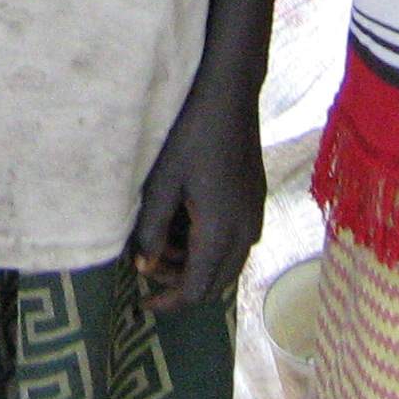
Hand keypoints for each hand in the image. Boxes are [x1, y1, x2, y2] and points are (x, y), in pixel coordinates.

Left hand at [130, 91, 263, 312]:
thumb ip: (150, 229)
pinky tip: (185, 219)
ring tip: (160, 236)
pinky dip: (209, 245)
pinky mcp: (256, 200)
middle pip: (215, 283)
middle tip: (147, 263)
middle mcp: (247, 232)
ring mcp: (256, 215)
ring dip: (195, 262)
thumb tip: (143, 268)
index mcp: (221, 232)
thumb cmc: (189, 133)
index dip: (168, 303)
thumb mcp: (160, 183)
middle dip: (180, 282)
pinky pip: (235, 240)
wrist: (229, 94)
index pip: (197, 290)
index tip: (141, 304)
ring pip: (227, 262)